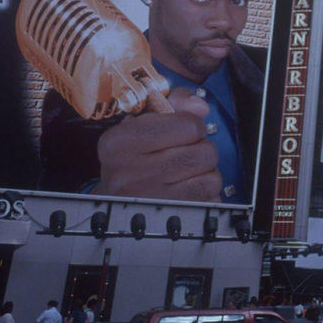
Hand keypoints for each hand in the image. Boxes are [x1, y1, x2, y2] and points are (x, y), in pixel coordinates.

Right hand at [94, 88, 220, 200]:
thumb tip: (201, 107)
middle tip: (184, 154)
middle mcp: (131, 172)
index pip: (189, 126)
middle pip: (205, 152)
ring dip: (205, 174)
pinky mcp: (168, 219)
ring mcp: (150, 200)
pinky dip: (205, 194)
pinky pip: (210, 200)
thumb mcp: (140, 124)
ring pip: (212, 178)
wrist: (110, 206)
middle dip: (201, 150)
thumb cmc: (129, 160)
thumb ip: (174, 103)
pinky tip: (186, 191)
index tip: (183, 133)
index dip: (193, 127)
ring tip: (185, 173)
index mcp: (120, 142)